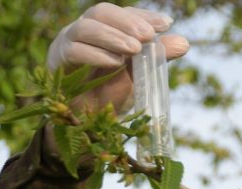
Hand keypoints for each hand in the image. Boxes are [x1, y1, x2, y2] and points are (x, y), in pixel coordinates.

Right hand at [47, 2, 189, 113]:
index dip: (143, 16)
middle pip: (101, 12)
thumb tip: (185, 43)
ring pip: (86, 27)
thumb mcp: (138, 75)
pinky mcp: (57, 60)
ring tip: (134, 50)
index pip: (123, 13)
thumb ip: (156, 58)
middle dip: (127, 22)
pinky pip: (74, 50)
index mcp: (103, 30)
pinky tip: (115, 63)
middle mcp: (84, 30)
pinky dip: (96, 55)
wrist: (85, 123)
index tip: (166, 24)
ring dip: (112, 36)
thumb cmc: (110, 95)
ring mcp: (67, 42)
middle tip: (148, 36)